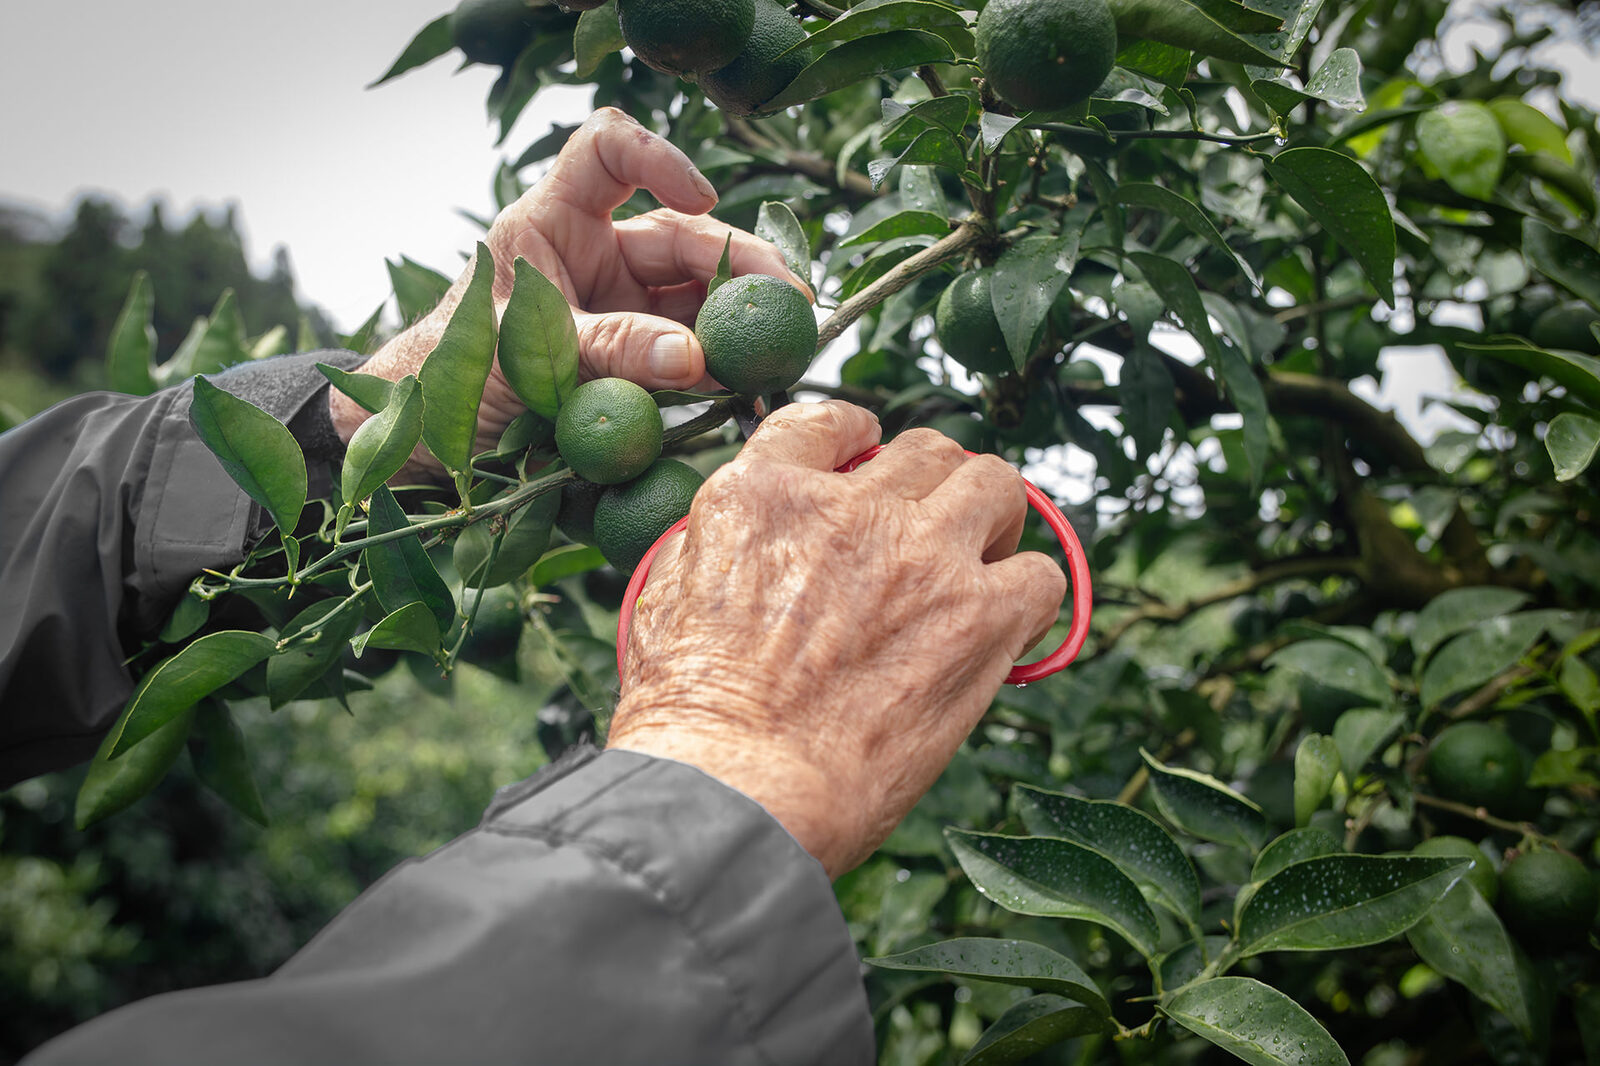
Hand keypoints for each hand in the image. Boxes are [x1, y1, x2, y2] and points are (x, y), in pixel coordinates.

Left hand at [330, 107, 809, 465]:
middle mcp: (595, 256)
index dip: (659, 158)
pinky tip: (754, 389)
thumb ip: (611, 350)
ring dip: (742, 323)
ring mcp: (620, 307)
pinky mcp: (635, 359)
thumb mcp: (531, 356)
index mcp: (553, 225)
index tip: (704, 199)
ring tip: (784, 352)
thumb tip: (697, 359)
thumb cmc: (456, 375)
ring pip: (697, 298)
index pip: (607, 153)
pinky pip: (690, 353)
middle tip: (793, 303)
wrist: (430, 440)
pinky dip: (723, 370)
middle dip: (742, 265)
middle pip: (681, 238)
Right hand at [606, 402, 1067, 877]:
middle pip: (927, 450)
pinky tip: (1008, 628)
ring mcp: (920, 555)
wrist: (735, 789)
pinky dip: (1030, 596)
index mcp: (761, 496)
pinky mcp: (977, 617)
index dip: (859, 439)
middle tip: (933, 529)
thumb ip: (712, 549)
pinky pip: (1040, 575)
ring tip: (984, 561)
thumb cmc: (689, 721)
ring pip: (996, 485)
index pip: (828, 423)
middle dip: (933, 483)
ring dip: (993, 518)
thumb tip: (732, 545)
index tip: (870, 458)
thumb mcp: (665, 601)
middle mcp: (847, 508)